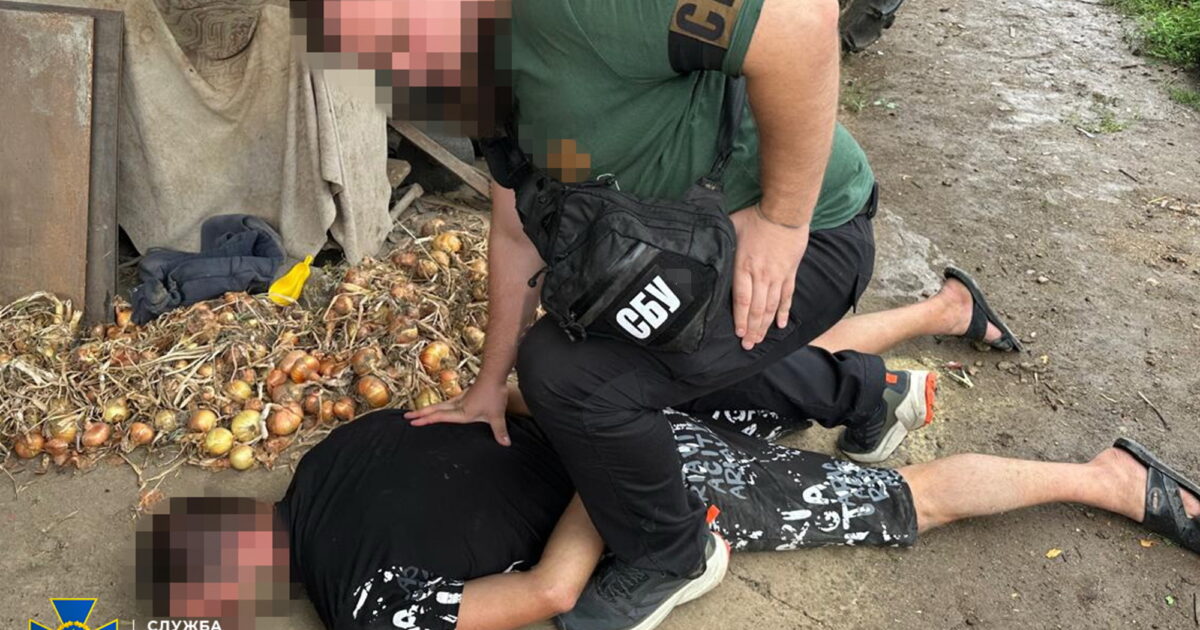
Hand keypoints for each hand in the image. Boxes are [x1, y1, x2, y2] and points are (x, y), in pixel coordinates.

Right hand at [405, 380, 511, 445]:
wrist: (494, 375)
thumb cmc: (494, 394)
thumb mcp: (497, 416)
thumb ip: (500, 431)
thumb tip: (505, 445)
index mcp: (462, 411)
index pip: (440, 416)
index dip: (426, 420)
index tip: (413, 422)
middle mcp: (458, 405)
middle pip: (435, 409)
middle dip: (421, 414)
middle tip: (407, 416)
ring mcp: (460, 399)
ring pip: (440, 405)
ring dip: (428, 409)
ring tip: (418, 413)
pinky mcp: (465, 395)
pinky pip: (448, 403)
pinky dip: (440, 406)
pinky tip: (441, 407)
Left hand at [729, 206, 809, 349]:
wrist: (785, 212)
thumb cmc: (755, 218)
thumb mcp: (731, 227)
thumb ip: (721, 242)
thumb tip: (704, 248)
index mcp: (744, 267)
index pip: (741, 299)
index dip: (740, 319)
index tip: (738, 333)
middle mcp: (761, 276)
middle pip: (756, 308)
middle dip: (752, 329)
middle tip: (748, 346)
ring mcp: (777, 276)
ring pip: (771, 306)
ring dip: (766, 325)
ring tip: (760, 340)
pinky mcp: (789, 273)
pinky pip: (787, 296)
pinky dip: (784, 312)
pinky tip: (780, 325)